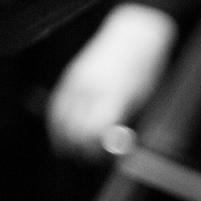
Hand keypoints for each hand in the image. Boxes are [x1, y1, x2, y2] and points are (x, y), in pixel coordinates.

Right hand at [47, 4, 176, 158]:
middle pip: (73, 130)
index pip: (93, 134)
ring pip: (58, 118)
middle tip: (85, 162)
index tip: (101, 162)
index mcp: (113, 98)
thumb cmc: (145, 73)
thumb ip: (125, 125)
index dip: (95, 153)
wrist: (134, 37)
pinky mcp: (69, 76)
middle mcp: (90, 89)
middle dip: (78, 150)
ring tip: (68, 153)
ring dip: (61, 139)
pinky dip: (55, 122)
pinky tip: (60, 134)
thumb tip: (112, 150)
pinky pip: (55, 104)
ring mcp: (76, 81)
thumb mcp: (142, 102)